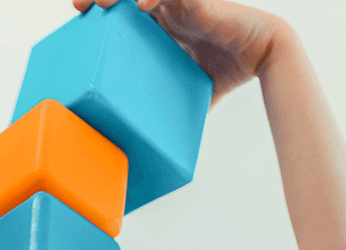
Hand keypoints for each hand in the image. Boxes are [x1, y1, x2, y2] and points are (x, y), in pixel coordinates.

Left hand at [72, 0, 287, 102]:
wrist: (267, 56)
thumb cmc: (232, 70)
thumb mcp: (195, 91)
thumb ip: (175, 105)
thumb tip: (161, 140)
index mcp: (163, 28)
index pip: (124, 16)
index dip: (103, 15)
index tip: (80, 22)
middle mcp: (168, 10)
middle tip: (78, 6)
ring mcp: (181, 3)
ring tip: (100, 2)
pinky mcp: (197, 1)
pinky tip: (141, 5)